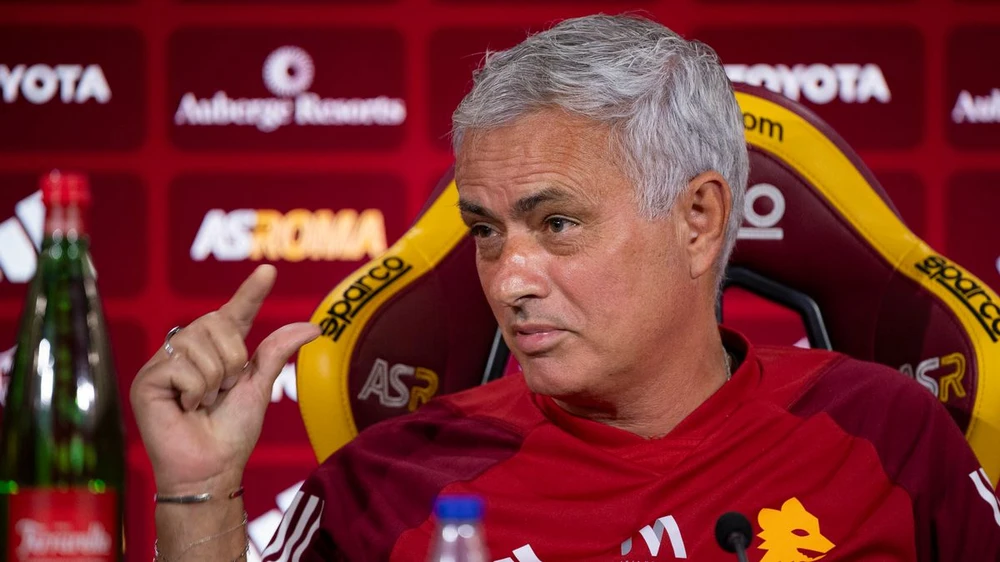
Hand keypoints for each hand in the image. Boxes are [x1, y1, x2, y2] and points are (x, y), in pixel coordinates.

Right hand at [130, 265, 319, 494]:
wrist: (211, 468)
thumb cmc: (232, 433)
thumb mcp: (259, 387)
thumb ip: (278, 352)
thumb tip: (314, 326)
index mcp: (217, 350)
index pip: (235, 313)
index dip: (251, 292)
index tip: (268, 271)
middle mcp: (188, 349)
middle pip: (216, 324)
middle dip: (232, 362)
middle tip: (221, 392)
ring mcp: (164, 363)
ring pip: (200, 346)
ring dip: (212, 381)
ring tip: (202, 403)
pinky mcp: (147, 380)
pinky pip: (182, 367)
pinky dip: (193, 392)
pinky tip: (184, 409)